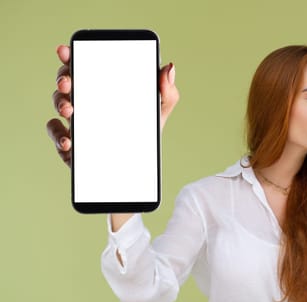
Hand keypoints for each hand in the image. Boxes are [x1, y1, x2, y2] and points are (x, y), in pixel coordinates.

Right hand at [46, 45, 179, 166]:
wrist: (138, 167)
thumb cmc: (145, 133)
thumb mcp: (158, 112)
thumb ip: (166, 92)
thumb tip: (169, 68)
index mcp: (102, 88)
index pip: (84, 66)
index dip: (71, 56)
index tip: (66, 50)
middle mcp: (85, 102)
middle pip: (66, 82)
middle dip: (62, 79)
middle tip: (68, 83)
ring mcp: (75, 122)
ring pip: (59, 104)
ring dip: (60, 104)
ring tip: (70, 111)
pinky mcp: (70, 144)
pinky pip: (57, 135)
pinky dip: (59, 135)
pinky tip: (69, 140)